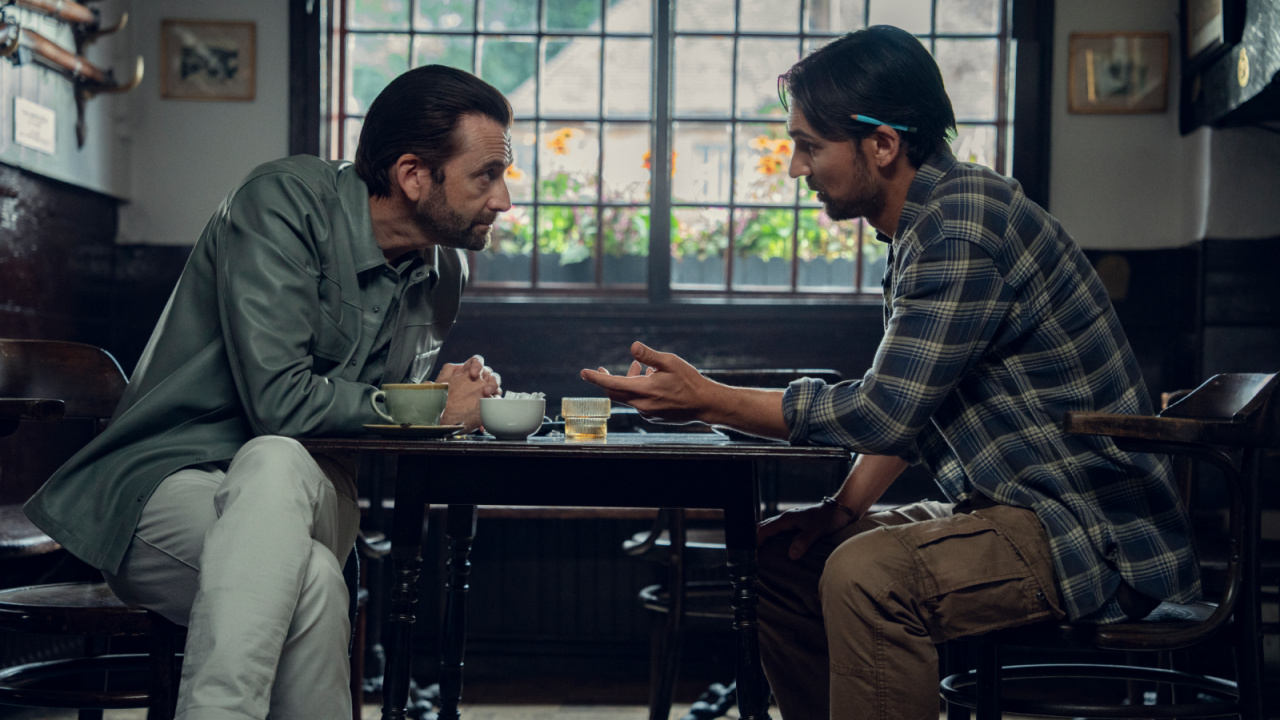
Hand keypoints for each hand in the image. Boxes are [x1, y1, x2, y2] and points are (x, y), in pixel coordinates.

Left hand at [436, 355, 500, 430]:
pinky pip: (494, 404)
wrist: (443, 419)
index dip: (477, 365)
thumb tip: (429, 384)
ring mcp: (482, 391)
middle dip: (491, 380)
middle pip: (490, 373)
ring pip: (495, 386)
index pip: (476, 361)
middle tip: (485, 391)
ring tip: (489, 399)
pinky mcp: (486, 404)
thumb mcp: (437, 390)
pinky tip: (483, 421)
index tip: (473, 374)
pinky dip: (491, 410)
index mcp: (466, 372)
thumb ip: (435, 384)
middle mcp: (476, 380)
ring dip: (495, 391)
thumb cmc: (440, 401)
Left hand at [579, 342, 709, 423]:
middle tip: (603, 370)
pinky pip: (639, 403)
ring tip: (642, 369)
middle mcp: (642, 404)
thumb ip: (650, 355)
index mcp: (644, 390)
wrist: (705, 404)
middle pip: (616, 393)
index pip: (612, 384)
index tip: (583, 372)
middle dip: (608, 380)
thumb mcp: (670, 362)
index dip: (596, 378)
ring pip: (629, 397)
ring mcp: (647, 413)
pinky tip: (653, 381)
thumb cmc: (689, 381)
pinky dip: (639, 391)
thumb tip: (633, 346)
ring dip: (630, 383)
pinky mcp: (653, 417)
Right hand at [757, 502, 856, 559]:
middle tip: (757, 555)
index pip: (765, 529)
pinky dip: (776, 537)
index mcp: (787, 519)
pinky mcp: (800, 523)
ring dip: (767, 538)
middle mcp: (788, 518)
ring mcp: (793, 520)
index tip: (755, 554)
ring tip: (766, 553)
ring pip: (773, 528)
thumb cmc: (830, 518)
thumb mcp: (816, 530)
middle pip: (766, 527)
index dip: (757, 541)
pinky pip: (782, 530)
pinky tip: (782, 548)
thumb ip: (803, 541)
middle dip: (758, 539)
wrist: (842, 509)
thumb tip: (791, 555)